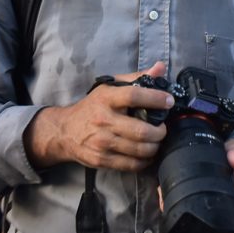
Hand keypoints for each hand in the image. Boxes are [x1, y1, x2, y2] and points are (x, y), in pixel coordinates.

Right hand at [40, 62, 170, 170]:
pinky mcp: (102, 159)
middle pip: (141, 130)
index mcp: (106, 98)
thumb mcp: (109, 88)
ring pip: (139, 149)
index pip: (134, 96)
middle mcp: (103, 120)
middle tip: (163, 128)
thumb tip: (160, 67)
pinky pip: (131, 164)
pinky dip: (145, 161)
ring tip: (156, 140)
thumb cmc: (92, 107)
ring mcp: (102, 142)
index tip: (168, 101)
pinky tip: (147, 154)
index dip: (155, 98)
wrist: (65, 131)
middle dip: (160, 131)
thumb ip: (136, 78)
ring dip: (155, 146)